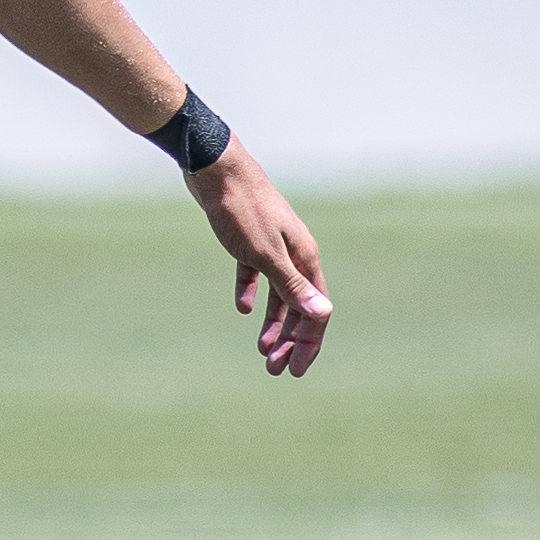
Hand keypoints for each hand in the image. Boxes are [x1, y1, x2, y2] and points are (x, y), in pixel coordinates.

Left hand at [194, 146, 329, 376]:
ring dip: (272, 322)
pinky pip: (255, 273)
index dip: (308, 343)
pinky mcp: (249, 239)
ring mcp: (272, 245)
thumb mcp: (266, 254)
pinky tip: (242, 307)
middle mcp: (295, 253)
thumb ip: (292, 285)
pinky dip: (251, 291)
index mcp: (305, 258)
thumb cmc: (242, 210)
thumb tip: (323, 314)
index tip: (295, 371)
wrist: (216, 169)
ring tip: (261, 350)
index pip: (315, 310)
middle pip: (299, 305)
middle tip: (275, 370)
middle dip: (290, 340)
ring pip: (278, 293)